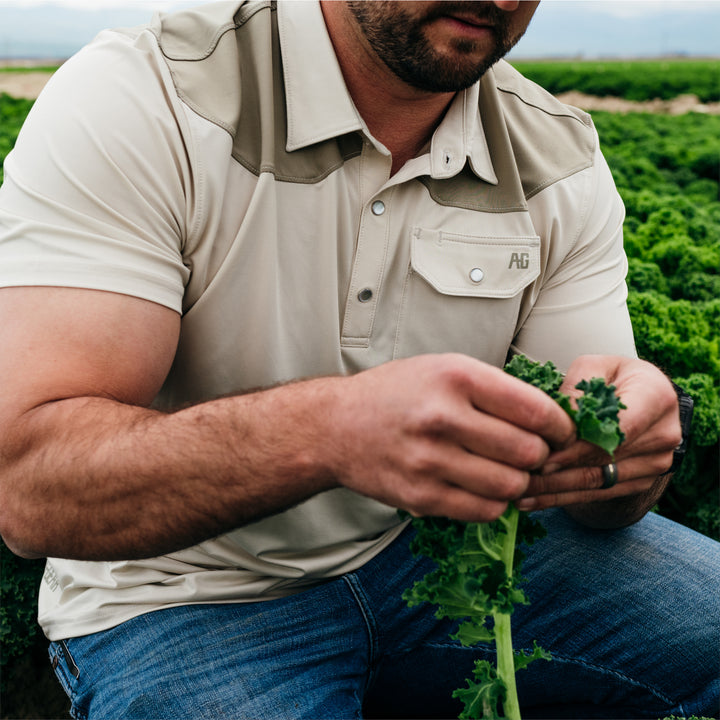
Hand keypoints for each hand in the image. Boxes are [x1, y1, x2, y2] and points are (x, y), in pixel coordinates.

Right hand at [325, 353, 575, 522]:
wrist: (336, 426)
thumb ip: (494, 389)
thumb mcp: (443, 368)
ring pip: (510, 486)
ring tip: (505, 470)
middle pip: (528, 452)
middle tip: (531, 453)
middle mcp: (442, 417)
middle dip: (539, 456)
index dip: (560, 426)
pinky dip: (493, 502)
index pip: (535, 410)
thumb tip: (550, 418)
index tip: (559, 431)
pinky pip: (483, 510)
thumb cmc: (394, 393)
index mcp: (455, 377)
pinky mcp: (420, 496)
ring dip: (517, 482)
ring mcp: (429, 460)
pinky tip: (482, 486)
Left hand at [516, 356, 679, 519]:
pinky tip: (533, 501)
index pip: (617, 430)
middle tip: (518, 479)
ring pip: (597, 482)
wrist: (644, 398)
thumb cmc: (613, 378)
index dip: (579, 448)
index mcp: (655, 397)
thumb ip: (575, 390)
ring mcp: (655, 463)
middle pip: (604, 460)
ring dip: (555, 491)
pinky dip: (563, 498)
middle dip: (558, 474)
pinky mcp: (641, 482)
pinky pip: (597, 493)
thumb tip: (554, 422)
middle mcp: (662, 434)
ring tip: (518, 494)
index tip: (545, 459)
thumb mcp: (593, 368)